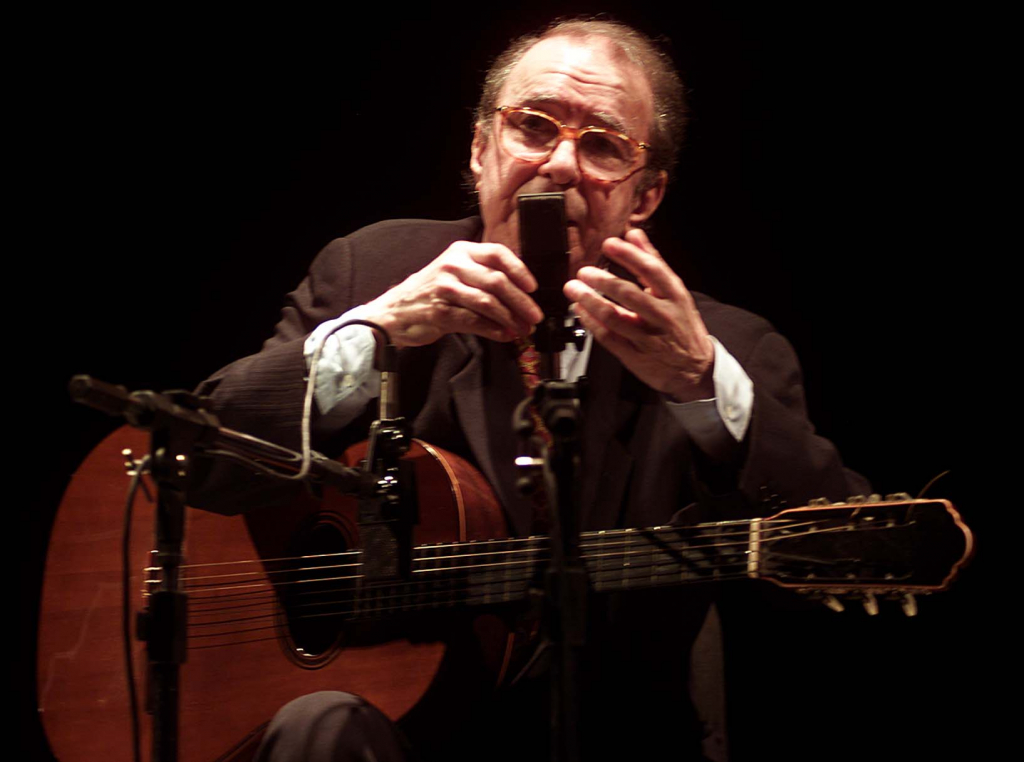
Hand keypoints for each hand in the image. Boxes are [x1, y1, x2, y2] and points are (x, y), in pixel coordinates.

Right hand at [362, 241, 542, 347]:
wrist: (395, 311)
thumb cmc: (430, 293)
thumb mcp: (455, 272)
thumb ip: (483, 274)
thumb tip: (520, 291)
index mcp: (461, 251)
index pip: (498, 253)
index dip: (520, 270)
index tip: (533, 287)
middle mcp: (453, 266)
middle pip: (497, 281)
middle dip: (521, 302)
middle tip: (534, 316)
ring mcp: (445, 288)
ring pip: (488, 303)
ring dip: (511, 319)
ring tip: (523, 329)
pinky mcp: (440, 312)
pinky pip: (474, 321)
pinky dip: (494, 330)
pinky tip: (505, 335)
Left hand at [564, 229, 714, 401]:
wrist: (694, 368)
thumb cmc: (681, 324)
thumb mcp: (674, 291)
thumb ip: (653, 262)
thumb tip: (634, 235)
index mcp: (675, 295)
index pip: (651, 270)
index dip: (628, 255)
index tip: (608, 244)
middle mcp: (663, 315)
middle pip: (628, 294)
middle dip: (602, 280)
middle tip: (583, 271)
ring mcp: (648, 338)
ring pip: (613, 317)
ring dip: (590, 301)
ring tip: (574, 289)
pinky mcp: (635, 356)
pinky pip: (608, 337)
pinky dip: (591, 323)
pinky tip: (581, 311)